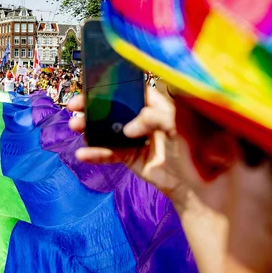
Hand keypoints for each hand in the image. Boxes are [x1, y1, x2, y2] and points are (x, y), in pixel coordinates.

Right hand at [68, 87, 184, 200]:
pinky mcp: (131, 157)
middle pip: (113, 108)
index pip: (130, 91)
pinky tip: (83, 153)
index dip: (111, 87)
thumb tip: (128, 129)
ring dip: (89, 127)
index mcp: (157, 105)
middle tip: (74, 105)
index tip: (91, 86)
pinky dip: (96, 154)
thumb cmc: (195, 151)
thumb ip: (154, 118)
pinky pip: (110, 154)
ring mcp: (135, 139)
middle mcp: (143, 119)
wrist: (197, 186)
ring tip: (74, 126)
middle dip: (92, 106)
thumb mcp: (179, 125)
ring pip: (107, 130)